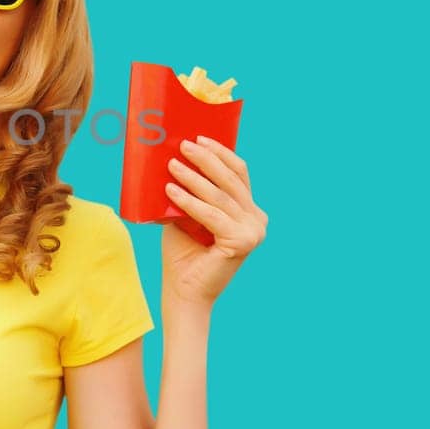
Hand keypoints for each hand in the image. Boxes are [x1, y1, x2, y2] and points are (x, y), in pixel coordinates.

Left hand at [161, 136, 268, 305]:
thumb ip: (190, 191)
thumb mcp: (187, 213)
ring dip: (193, 177)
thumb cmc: (183, 253)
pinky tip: (171, 190)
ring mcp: (253, 232)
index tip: (199, 137)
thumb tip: (175, 157)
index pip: (239, 174)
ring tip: (172, 164)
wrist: (184, 291)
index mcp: (250, 212)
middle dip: (206, 159)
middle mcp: (257, 220)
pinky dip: (190, 201)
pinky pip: (211, 215)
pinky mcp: (242, 242)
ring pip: (219, 196)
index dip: (221, 153)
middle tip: (183, 145)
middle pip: (231, 180)